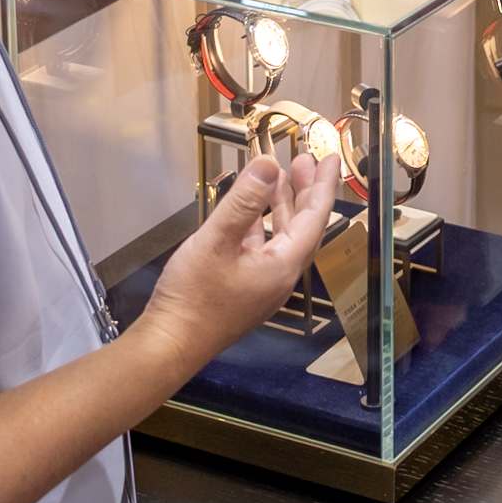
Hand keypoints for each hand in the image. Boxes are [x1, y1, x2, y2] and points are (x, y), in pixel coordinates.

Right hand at [146, 150, 340, 357]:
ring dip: (282, 206)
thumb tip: (268, 164)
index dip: (324, 185)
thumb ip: (243, 201)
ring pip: (282, 237)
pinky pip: (264, 249)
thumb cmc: (193, 295)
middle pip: (303, 226)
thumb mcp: (215, 241)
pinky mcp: (246, 290)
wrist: (170, 345)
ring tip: (279, 176)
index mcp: (283, 265)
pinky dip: (262, 225)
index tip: (330, 157)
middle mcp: (281, 275)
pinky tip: (250, 212)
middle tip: (305, 160)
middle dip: (305, 191)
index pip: (315, 217)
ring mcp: (264, 285)